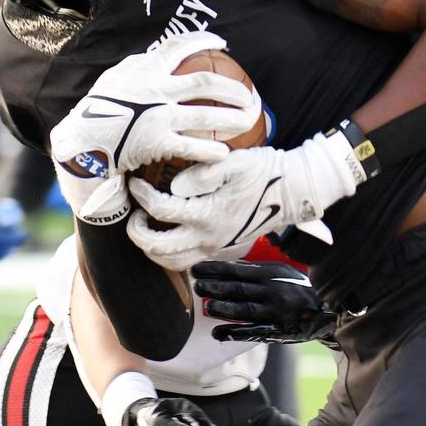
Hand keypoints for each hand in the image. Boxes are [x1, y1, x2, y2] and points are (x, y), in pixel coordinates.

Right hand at [50, 33, 259, 222]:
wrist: (81, 142)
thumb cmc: (97, 109)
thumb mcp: (114, 78)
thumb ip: (137, 66)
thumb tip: (154, 54)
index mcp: (146, 71)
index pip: (179, 47)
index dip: (204, 42)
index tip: (223, 43)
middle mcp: (156, 91)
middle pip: (206, 83)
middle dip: (232, 88)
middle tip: (249, 96)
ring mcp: (158, 117)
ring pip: (206, 115)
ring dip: (232, 118)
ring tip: (249, 121)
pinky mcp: (158, 143)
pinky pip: (193, 147)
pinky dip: (212, 150)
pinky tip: (226, 153)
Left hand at [126, 130, 364, 270]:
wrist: (290, 191)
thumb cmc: (263, 171)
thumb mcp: (234, 162)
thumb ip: (202, 173)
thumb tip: (175, 187)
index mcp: (209, 214)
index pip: (162, 209)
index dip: (142, 196)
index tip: (136, 183)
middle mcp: (209, 237)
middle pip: (158, 248)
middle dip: (137, 231)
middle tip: (135, 212)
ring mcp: (214, 246)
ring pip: (170, 262)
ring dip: (150, 247)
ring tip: (146, 225)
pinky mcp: (219, 249)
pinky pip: (185, 262)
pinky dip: (168, 254)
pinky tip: (165, 234)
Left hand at [192, 260, 337, 345]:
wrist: (328, 310)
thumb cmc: (299, 287)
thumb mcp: (283, 271)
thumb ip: (259, 269)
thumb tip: (231, 266)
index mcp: (272, 273)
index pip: (238, 270)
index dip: (216, 270)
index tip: (197, 269)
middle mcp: (272, 291)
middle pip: (238, 289)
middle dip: (215, 287)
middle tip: (197, 286)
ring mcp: (275, 312)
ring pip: (244, 310)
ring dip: (223, 309)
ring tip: (207, 307)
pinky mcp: (277, 331)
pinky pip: (253, 332)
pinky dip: (234, 333)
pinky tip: (218, 333)